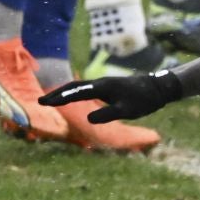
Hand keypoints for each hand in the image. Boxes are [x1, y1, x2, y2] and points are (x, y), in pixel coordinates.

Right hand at [40, 69, 181, 121]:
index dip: (59, 97)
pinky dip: (74, 92)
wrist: (158, 87)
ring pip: (79, 86)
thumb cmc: (143, 100)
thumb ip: (108, 114)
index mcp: (102, 87)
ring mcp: (104, 84)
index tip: (44, 102)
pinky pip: (86, 88)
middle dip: (56, 94)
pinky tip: (71, 98)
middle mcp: (100, 83)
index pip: (76, 92)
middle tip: (40, 101)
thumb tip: (88, 117)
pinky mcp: (108, 87)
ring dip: (64, 92)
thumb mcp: (127, 111)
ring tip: (51, 100)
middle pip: (73, 86)